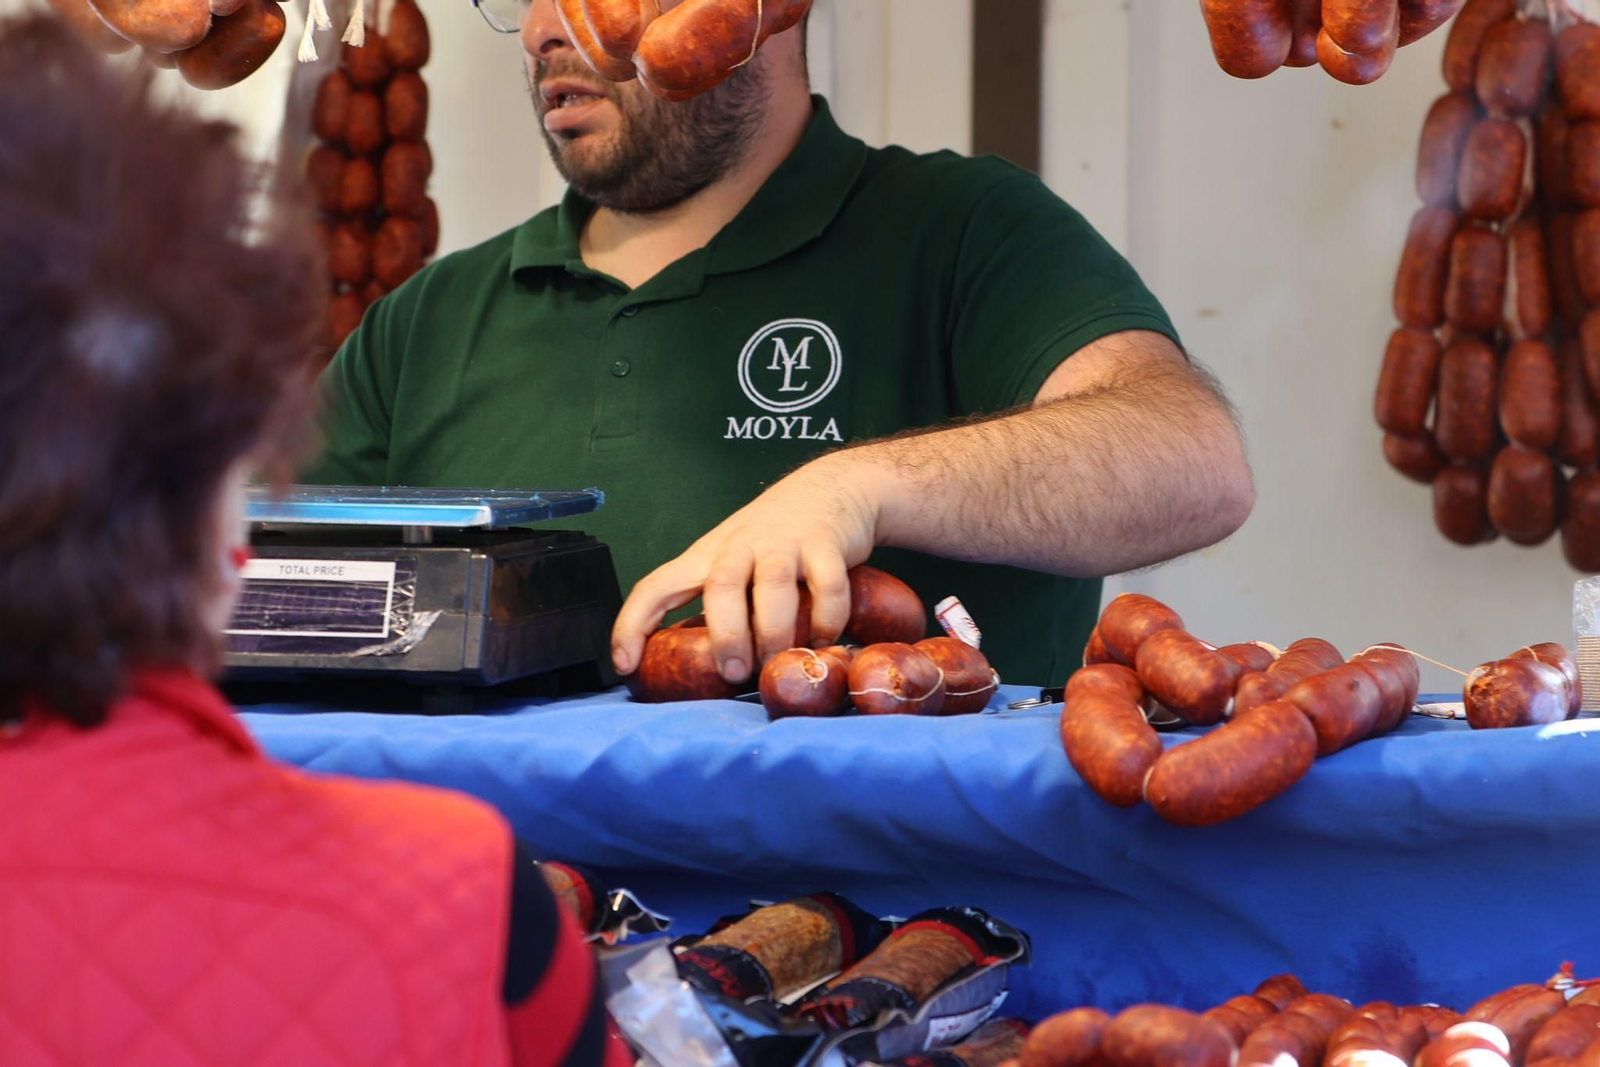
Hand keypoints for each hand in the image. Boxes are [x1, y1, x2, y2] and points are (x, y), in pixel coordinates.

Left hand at [611, 453, 883, 684]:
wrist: (830, 487)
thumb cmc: (774, 538)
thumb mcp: (734, 561)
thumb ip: (722, 606)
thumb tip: (708, 670)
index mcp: (707, 556)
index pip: (657, 586)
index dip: (633, 623)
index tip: (624, 664)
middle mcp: (741, 546)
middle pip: (721, 585)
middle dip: (725, 634)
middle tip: (733, 673)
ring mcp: (784, 542)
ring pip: (772, 584)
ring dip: (773, 630)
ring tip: (778, 662)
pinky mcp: (826, 544)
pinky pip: (826, 585)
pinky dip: (827, 618)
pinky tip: (825, 639)